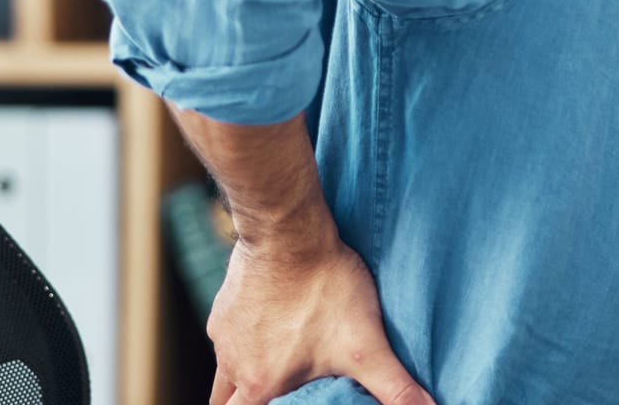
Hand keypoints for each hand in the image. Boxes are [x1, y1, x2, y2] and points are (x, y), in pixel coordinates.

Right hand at [206, 234, 435, 404]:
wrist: (290, 230)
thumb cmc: (325, 285)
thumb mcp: (367, 344)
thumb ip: (395, 388)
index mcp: (261, 386)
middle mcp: (234, 367)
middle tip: (276, 397)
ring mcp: (224, 337)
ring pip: (225, 375)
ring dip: (243, 379)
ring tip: (273, 370)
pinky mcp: (222, 310)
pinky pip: (225, 340)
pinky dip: (242, 344)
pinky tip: (268, 329)